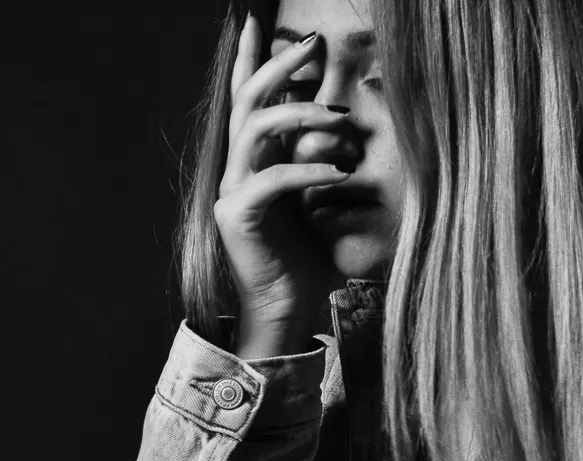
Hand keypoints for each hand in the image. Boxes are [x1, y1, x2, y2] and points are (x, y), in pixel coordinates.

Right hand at [214, 14, 351, 329]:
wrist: (291, 310)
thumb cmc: (312, 260)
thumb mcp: (325, 203)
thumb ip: (326, 161)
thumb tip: (349, 124)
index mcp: (255, 162)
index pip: (250, 101)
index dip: (253, 61)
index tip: (267, 25)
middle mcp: (238, 170)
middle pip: (247, 100)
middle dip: (278, 66)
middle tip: (312, 45)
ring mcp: (232, 191)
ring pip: (254, 128)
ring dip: (299, 114)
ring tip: (340, 120)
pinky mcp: (237, 216)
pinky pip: (271, 179)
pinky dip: (308, 170)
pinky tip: (341, 172)